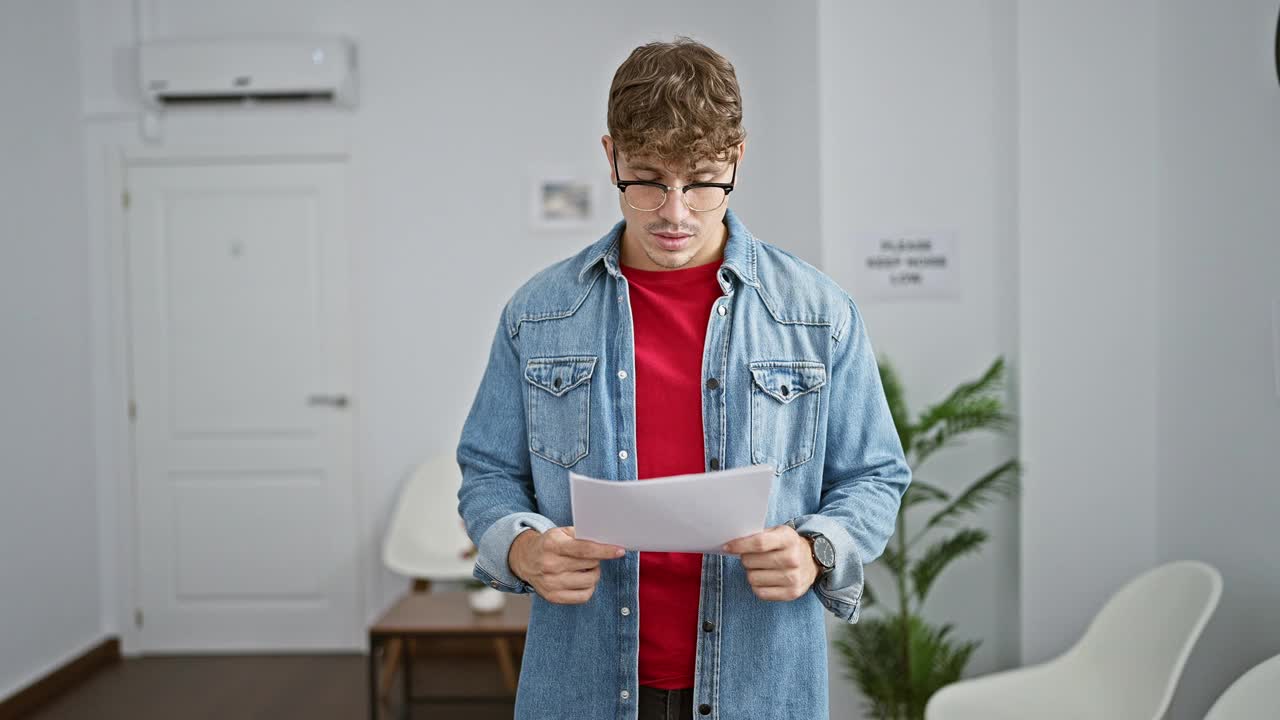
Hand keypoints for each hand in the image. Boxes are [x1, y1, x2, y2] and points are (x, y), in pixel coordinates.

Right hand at [508, 526, 624, 604]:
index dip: (604, 551)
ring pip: (589, 581)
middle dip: (597, 559)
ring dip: (594, 573)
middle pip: (589, 564)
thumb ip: (581, 535)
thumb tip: (606, 541)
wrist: (525, 559)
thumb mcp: (560, 532)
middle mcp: (550, 565)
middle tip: (592, 556)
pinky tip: (582, 580)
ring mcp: (550, 583)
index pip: (584, 549)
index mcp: (553, 545)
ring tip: (586, 568)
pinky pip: (583, 596)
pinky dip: (588, 587)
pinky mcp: (552, 597)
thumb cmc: (548, 544)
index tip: (619, 551)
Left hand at [723, 524, 819, 601]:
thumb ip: (758, 535)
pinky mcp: (791, 593)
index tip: (727, 547)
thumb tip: (732, 543)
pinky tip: (765, 579)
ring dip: (751, 573)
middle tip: (752, 557)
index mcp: (788, 539)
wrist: (812, 561)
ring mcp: (793, 577)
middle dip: (745, 559)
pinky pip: (760, 592)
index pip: (759, 543)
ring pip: (752, 578)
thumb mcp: (778, 532)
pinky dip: (757, 586)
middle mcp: (792, 558)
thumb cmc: (787, 545)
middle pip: (751, 561)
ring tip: (760, 568)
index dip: (739, 545)